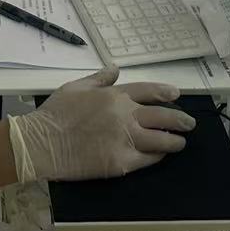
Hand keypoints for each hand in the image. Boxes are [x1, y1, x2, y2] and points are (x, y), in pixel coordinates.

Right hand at [5, 66, 191, 182]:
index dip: (166, 92)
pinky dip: (158, 156)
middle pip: (162, 115)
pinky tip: (161, 155)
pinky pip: (148, 158)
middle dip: (179, 119)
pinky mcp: (121, 162)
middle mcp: (125, 115)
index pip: (148, 91)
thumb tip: (115, 69)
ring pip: (161, 139)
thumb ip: (98, 78)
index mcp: (114, 95)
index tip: (176, 95)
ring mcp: (125, 139)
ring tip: (180, 142)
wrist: (40, 144)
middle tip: (188, 123)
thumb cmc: (54, 114)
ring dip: (174, 140)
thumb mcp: (75, 87)